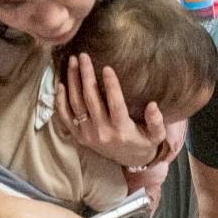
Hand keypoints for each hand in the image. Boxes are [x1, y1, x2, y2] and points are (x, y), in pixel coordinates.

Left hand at [56, 54, 166, 169]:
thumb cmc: (144, 142)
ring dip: (72, 81)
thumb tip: (152, 105)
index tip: (106, 67)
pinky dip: (61, 100)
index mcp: (122, 130)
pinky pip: (65, 117)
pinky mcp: (79, 136)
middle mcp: (102, 132)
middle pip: (90, 99)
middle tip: (84, 56)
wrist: (130, 161)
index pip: (115, 104)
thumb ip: (156, 121)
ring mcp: (88, 135)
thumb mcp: (156, 135)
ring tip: (73, 62)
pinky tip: (60, 83)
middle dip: (86, 75)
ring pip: (76, 104)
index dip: (111, 85)